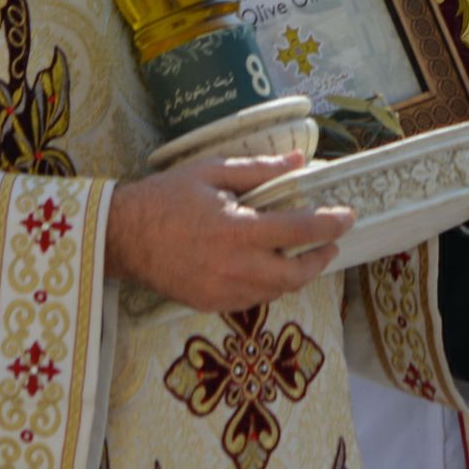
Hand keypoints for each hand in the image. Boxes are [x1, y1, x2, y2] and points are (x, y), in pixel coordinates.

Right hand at [106, 151, 351, 313]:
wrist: (120, 236)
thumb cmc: (165, 198)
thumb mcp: (211, 172)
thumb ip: (257, 170)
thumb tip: (297, 163)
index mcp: (237, 231)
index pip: (298, 230)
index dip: (330, 225)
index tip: (348, 217)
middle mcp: (234, 268)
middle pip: (295, 275)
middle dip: (320, 259)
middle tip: (330, 243)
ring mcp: (221, 292)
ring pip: (276, 292)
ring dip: (295, 275)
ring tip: (302, 255)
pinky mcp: (209, 305)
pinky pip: (252, 300)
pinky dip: (268, 286)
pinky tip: (267, 268)